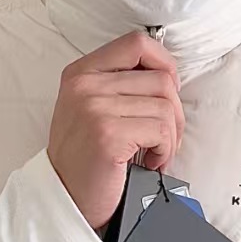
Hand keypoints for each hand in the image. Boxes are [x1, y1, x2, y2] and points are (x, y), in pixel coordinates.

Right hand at [48, 30, 185, 231]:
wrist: (65, 198)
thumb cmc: (84, 157)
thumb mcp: (90, 108)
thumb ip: (120, 84)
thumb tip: (167, 76)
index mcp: (81, 72)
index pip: (137, 43)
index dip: (164, 64)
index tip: (167, 93)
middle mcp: (85, 85)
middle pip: (161, 79)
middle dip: (174, 112)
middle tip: (163, 137)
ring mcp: (94, 108)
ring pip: (166, 106)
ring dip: (171, 135)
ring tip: (155, 152)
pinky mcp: (108, 134)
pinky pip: (161, 130)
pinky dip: (165, 150)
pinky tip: (151, 162)